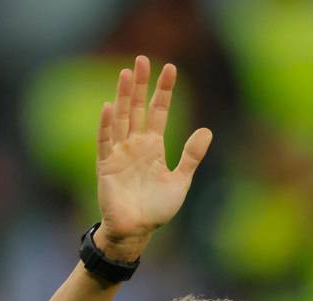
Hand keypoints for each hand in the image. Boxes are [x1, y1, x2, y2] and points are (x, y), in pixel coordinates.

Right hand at [96, 56, 212, 258]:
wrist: (138, 230)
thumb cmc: (157, 208)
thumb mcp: (181, 180)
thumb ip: (192, 156)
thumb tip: (207, 130)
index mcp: (154, 147)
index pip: (159, 112)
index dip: (164, 91)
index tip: (171, 68)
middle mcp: (135, 145)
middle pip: (137, 108)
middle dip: (141, 84)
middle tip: (143, 58)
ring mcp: (119, 153)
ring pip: (121, 118)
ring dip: (123, 96)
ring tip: (127, 73)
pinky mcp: (106, 165)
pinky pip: (105, 141)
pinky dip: (107, 125)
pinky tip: (109, 106)